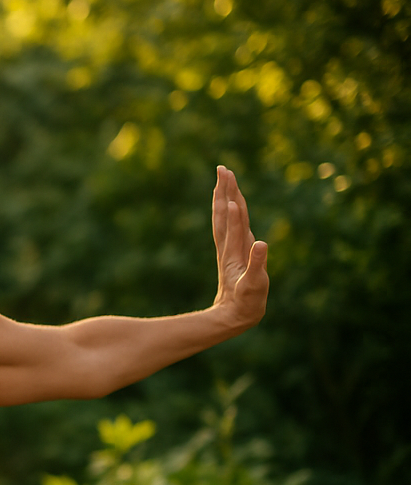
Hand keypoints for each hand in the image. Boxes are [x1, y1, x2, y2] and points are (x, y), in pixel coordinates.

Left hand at [211, 165, 268, 329]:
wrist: (233, 316)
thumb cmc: (246, 303)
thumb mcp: (253, 285)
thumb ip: (257, 264)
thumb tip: (261, 243)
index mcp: (235, 251)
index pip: (234, 220)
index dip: (232, 200)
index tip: (228, 181)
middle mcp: (230, 246)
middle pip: (226, 213)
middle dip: (225, 190)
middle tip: (222, 168)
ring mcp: (229, 249)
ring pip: (224, 218)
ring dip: (224, 197)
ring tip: (223, 178)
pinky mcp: (231, 253)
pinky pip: (226, 227)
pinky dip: (227, 212)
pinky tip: (228, 204)